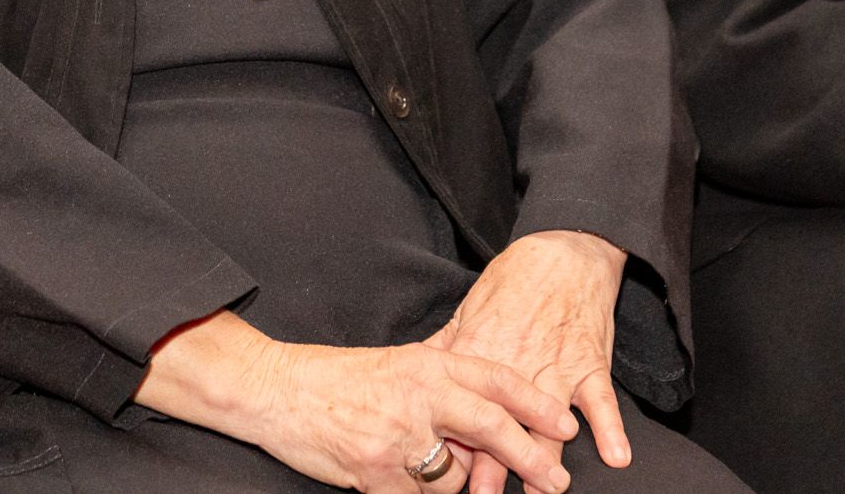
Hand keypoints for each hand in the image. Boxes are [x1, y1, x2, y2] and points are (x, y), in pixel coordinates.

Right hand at [135, 311, 577, 491]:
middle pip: (490, 426)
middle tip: (557, 478)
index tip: (565, 422)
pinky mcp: (375, 473)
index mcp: (427, 363)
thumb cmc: (338, 377)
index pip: (496, 379)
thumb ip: (440, 377)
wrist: (278, 390)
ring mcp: (397, 437)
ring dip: (462, 484)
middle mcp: (418, 396)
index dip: (535, 403)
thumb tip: (487, 398)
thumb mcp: (397, 362)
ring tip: (453, 478)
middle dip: (529, 456)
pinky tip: (409, 484)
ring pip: (455, 475)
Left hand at [428, 231, 628, 493]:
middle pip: (502, 425)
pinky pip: (602, 400)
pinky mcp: (590, 362)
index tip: (439, 476)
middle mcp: (516, 366)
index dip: (451, 446)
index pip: (461, 409)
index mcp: (480, 355)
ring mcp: (556, 367)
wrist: (563, 250)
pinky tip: (616, 455)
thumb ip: (444, 348)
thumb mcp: (468, 310)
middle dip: (494, 465)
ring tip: (546, 489)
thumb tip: (411, 370)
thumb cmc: (513, 280)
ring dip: (546, 457)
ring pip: (549, 422)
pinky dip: (611, 428)